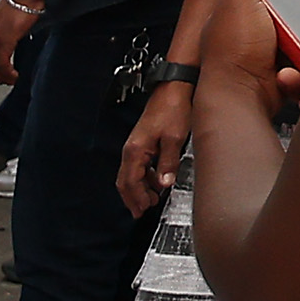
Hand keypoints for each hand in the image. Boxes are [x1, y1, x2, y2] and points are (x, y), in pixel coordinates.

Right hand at [119, 76, 193, 212]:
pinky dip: (143, 178)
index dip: (136, 199)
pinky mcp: (143, 141)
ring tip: (150, 200)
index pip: (131, 182)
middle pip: (125, 181)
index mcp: (136, 150)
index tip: (143, 211)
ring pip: (130, 174)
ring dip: (138, 189)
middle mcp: (132, 148)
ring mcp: (136, 145)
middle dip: (132, 198)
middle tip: (141, 212)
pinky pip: (137, 165)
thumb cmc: (173, 108)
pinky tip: (154, 181)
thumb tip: (164, 184)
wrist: (174, 88)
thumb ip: (168, 164)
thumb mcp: (174, 139)